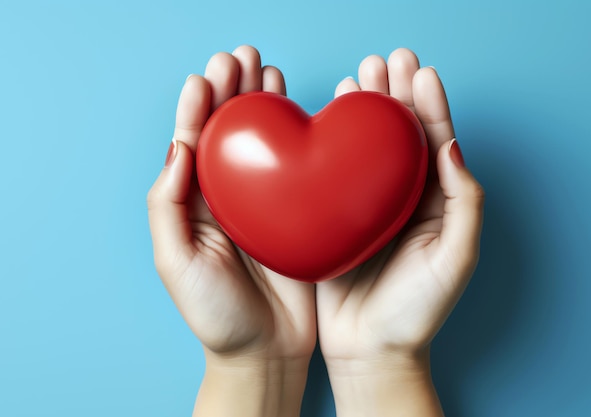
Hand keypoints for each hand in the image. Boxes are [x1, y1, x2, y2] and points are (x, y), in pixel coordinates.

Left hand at [147, 46, 315, 416]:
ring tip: (267, 72)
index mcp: (196, 205)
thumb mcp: (176, 263)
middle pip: (229, 133)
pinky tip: (300, 110)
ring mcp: (266, 203)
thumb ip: (167, 205)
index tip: (208, 76)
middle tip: (241, 58)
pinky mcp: (299, 213)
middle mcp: (230, 197)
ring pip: (263, 142)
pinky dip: (298, 136)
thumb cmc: (217, 315)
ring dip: (263, 104)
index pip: (194, 144)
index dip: (199, 107)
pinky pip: (297, 167)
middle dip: (232, 92)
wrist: (266, 352)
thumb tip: (178, 148)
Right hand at [316, 49, 484, 415]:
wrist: (370, 350)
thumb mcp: (455, 259)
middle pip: (400, 136)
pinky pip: (336, 170)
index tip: (419, 72)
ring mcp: (367, 205)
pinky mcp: (336, 216)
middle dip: (395, 95)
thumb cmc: (416, 312)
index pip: (435, 143)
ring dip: (365, 110)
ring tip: (359, 76)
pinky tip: (330, 117)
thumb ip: (463, 203)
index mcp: (434, 204)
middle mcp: (402, 198)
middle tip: (386, 61)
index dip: (429, 105)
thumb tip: (452, 147)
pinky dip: (334, 140)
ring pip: (367, 146)